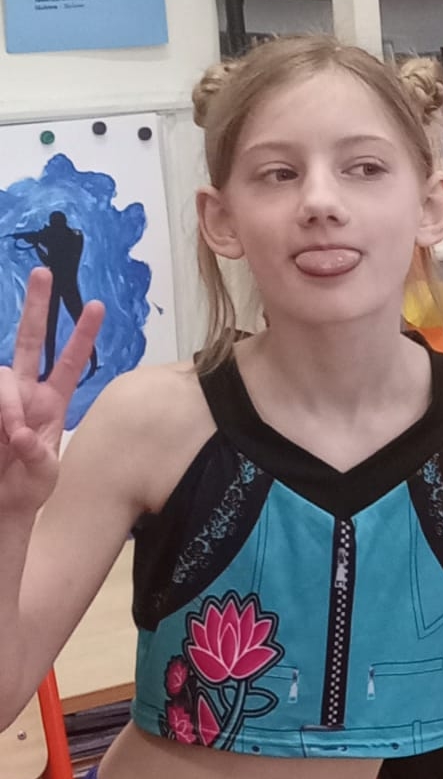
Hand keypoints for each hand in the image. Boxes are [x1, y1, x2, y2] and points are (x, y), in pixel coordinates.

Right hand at [0, 270, 102, 519]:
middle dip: (36, 307)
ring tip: (11, 434)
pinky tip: (3, 436)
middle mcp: (26, 392)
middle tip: (42, 273)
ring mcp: (2, 399)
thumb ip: (40, 456)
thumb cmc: (28, 488)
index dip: (82, 336)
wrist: (2, 505)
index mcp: (53, 403)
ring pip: (1, 375)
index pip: (71, 362)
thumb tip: (23, 435)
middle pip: (31, 341)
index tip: (97, 305)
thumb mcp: (45, 475)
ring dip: (6, 403)